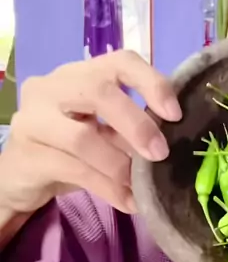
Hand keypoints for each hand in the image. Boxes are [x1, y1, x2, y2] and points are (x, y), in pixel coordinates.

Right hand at [0, 50, 181, 215]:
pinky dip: (107, 188)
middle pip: (98, 90)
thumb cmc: (67, 150)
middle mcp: (52, 87)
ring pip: (83, 137)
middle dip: (136, 123)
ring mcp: (33, 118)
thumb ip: (130, 130)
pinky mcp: (27, 155)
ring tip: (140, 185)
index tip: (174, 114)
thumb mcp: (103, 134)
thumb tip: (173, 144)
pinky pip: (74, 170)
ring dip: (119, 164)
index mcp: (79, 74)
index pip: (120, 61)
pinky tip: (127, 201)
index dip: (151, 83)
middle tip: (159, 153)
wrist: (20, 177)